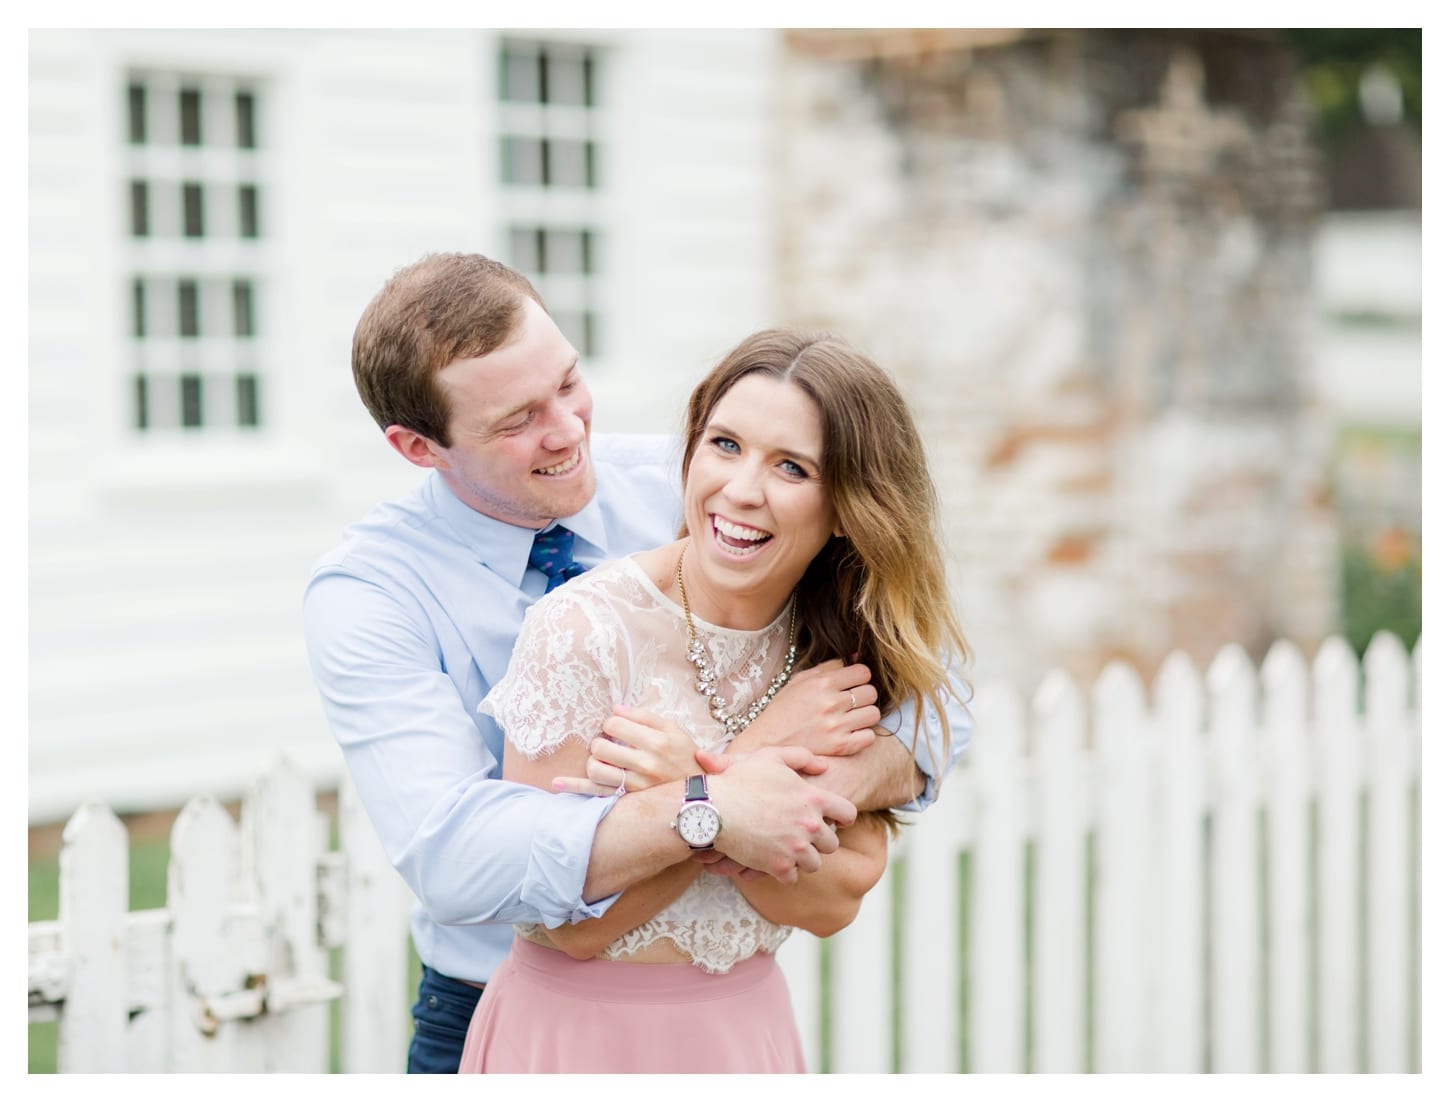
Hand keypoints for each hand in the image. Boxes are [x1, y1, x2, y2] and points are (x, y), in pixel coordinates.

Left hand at [551, 705, 698, 795]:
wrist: (701, 795)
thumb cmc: (686, 757)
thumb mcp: (674, 731)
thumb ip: (645, 717)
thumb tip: (616, 708)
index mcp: (657, 742)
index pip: (615, 723)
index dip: (612, 722)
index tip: (618, 727)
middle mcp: (645, 764)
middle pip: (601, 746)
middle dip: (601, 740)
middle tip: (610, 742)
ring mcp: (635, 786)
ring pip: (596, 769)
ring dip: (595, 760)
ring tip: (605, 759)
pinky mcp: (628, 801)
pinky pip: (596, 794)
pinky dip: (574, 787)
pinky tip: (556, 783)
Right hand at [695, 745, 857, 884]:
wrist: (713, 808)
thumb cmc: (740, 780)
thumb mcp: (771, 756)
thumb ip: (802, 757)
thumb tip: (824, 767)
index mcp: (813, 798)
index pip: (847, 814)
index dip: (842, 818)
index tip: (833, 821)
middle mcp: (810, 825)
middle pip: (831, 844)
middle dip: (819, 842)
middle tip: (802, 837)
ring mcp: (796, 848)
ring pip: (814, 864)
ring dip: (802, 859)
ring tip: (787, 851)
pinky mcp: (779, 866)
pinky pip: (792, 878)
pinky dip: (783, 872)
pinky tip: (772, 862)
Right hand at [734, 659, 881, 757]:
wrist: (767, 742)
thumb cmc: (783, 710)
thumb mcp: (800, 681)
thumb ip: (829, 666)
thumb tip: (856, 654)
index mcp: (821, 684)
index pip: (863, 672)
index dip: (860, 676)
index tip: (852, 683)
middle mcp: (830, 703)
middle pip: (871, 692)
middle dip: (864, 695)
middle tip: (852, 701)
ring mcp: (836, 726)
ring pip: (874, 713)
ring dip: (865, 714)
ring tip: (852, 717)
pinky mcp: (840, 747)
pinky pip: (870, 736)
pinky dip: (863, 735)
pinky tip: (851, 733)